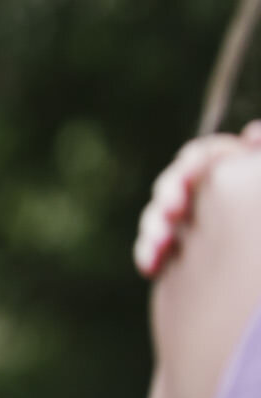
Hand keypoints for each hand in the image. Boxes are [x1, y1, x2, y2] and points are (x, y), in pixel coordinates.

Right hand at [135, 123, 260, 276]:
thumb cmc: (259, 229)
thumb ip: (260, 157)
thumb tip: (251, 132)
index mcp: (239, 181)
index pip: (210, 156)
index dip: (196, 161)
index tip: (190, 169)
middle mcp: (217, 200)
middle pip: (180, 181)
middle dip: (170, 193)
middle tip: (172, 212)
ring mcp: (198, 228)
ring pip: (162, 214)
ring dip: (154, 226)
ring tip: (159, 246)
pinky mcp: (182, 256)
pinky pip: (155, 246)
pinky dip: (148, 252)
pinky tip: (150, 266)